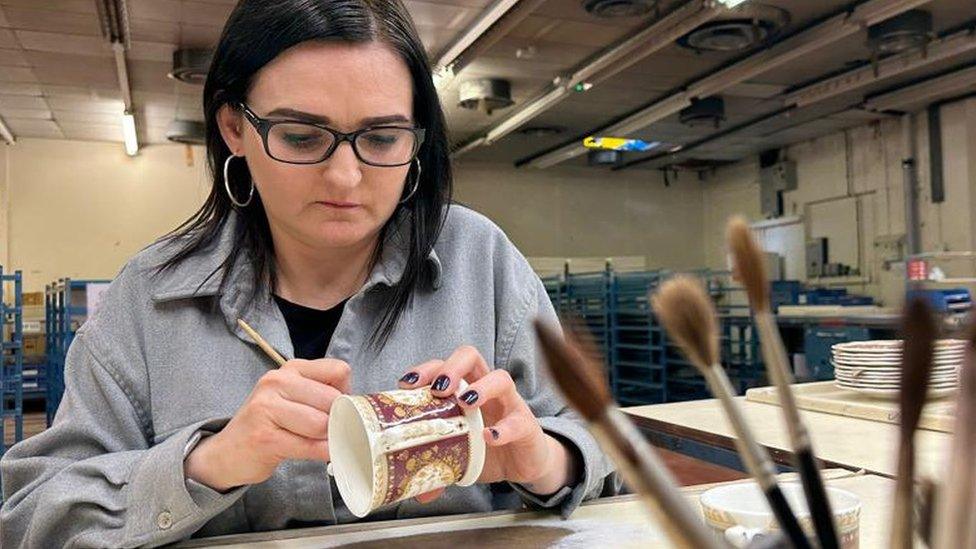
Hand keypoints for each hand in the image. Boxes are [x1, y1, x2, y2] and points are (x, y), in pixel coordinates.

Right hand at [184, 358, 350, 491]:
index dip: (346, 393)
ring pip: (321, 423)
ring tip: (319, 442)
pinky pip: (310, 446)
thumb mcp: (292, 398)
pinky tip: (320, 454)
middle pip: (332, 399)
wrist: (227, 452)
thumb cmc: (268, 425)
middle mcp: (277, 382)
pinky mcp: (265, 437)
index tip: (338, 409)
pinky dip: (322, 453)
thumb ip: (321, 394)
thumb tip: (356, 405)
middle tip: (332, 431)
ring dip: (328, 438)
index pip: (338, 371)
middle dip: (339, 419)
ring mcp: (267, 408)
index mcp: (290, 369)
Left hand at [398, 347, 577, 502]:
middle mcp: (486, 388)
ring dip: (481, 387)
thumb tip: (419, 494)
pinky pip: (518, 421)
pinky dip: (503, 429)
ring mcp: (509, 404)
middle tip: (438, 388)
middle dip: (451, 367)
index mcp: (464, 388)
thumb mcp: (458, 456)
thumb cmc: (487, 447)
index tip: (407, 384)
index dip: (425, 369)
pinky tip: (489, 437)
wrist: (525, 462)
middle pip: (470, 357)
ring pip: (500, 378)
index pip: (443, 365)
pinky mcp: (527, 425)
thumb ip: (438, 469)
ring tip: (465, 402)